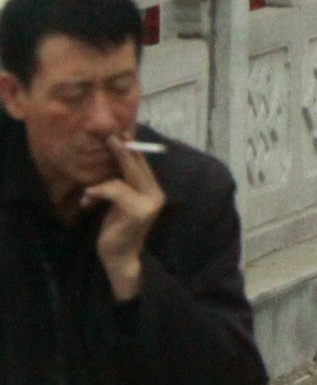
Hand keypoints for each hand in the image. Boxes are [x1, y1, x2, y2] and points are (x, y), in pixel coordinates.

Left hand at [87, 137, 164, 301]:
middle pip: (137, 165)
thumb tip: (115, 161)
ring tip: (87, 195)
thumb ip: (124, 185)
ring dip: (100, 185)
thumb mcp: (121, 203)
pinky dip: (97, 192)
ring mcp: (149, 203)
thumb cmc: (117, 230)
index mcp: (154, 190)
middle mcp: (156, 194)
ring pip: (122, 179)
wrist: (120, 258)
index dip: (132, 148)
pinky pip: (114, 190)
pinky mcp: (137, 211)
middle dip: (122, 150)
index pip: (143, 164)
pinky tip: (87, 202)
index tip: (123, 132)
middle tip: (110, 135)